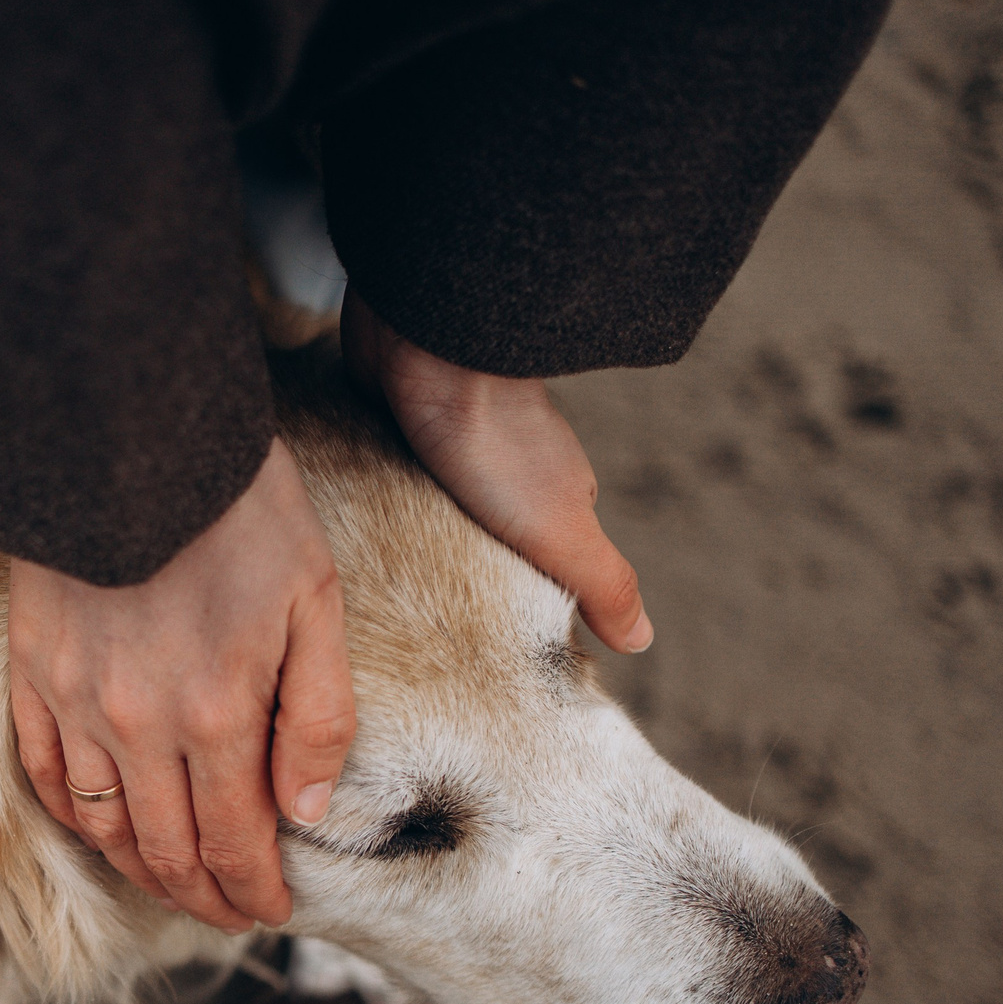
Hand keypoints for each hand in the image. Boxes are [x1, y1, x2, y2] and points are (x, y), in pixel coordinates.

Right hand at [9, 439, 354, 930]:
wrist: (128, 433)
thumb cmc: (239, 509)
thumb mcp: (316, 604)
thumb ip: (318, 717)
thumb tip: (304, 812)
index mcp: (216, 717)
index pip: (235, 843)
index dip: (254, 891)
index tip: (271, 912)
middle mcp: (136, 728)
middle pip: (167, 851)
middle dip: (204, 895)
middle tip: (231, 914)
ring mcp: (73, 704)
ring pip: (103, 827)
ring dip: (141, 871)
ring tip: (175, 884)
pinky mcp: (30, 672)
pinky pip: (46, 774)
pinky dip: (75, 818)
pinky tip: (101, 830)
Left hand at [342, 291, 651, 653]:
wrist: (429, 347)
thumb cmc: (496, 440)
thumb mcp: (561, 529)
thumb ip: (602, 583)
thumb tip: (642, 641)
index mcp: (554, 497)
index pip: (544, 573)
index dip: (521, 615)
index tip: (486, 656)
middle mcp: (506, 472)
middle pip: (487, 546)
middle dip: (462, 585)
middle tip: (426, 634)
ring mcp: (450, 450)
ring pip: (436, 517)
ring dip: (417, 549)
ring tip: (389, 597)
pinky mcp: (396, 429)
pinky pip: (389, 483)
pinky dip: (381, 509)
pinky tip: (360, 538)